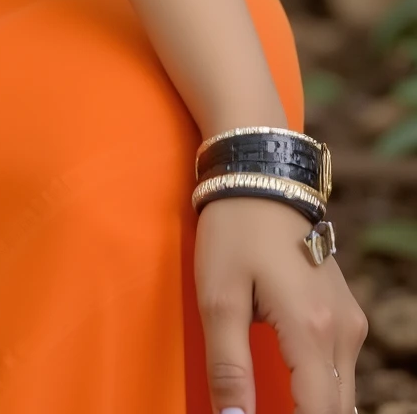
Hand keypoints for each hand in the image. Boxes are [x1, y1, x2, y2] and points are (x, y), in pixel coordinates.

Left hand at [195, 197, 366, 413]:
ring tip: (275, 408)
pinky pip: (342, 371)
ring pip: (344, 395)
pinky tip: (294, 396)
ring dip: (315, 410)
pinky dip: (321, 392)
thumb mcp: (218, 298)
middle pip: (337, 411)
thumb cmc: (234, 232)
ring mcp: (349, 321)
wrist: (261, 178)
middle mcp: (343, 331)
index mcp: (312, 330)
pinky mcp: (345, 314)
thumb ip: (228, 367)